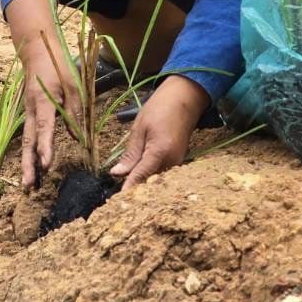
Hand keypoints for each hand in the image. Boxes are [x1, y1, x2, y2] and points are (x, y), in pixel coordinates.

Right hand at [6, 0, 78, 189]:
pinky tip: (34, 168)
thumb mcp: (74, 85)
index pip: (44, 128)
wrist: (36, 52)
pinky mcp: (29, 114)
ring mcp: (27, 113)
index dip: (45, 147)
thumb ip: (75, 111)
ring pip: (26, 142)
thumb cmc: (58, 67)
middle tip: (29, 186)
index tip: (46, 165)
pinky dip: (30, 154)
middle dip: (29, 165)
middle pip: (28, 142)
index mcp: (43, 102)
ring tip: (29, 185)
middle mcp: (31, 110)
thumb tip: (77, 137)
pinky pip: (29, 137)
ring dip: (27, 164)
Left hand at [109, 75, 209, 189]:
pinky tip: (140, 178)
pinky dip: (152, 177)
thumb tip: (117, 173)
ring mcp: (178, 162)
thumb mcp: (139, 128)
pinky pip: (163, 174)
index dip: (129, 189)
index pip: (141, 176)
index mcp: (160, 152)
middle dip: (136, 190)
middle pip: (151, 183)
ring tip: (126, 191)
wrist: (184, 99)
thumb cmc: (159, 109)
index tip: (118, 203)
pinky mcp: (179, 161)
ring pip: (157, 180)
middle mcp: (172, 162)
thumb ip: (131, 154)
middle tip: (118, 200)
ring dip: (144, 184)